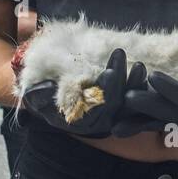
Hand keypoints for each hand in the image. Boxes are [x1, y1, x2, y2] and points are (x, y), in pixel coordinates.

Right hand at [20, 49, 148, 137]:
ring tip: (139, 63)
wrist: (50, 96)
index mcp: (79, 122)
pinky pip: (134, 100)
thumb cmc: (42, 95)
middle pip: (114, 104)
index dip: (104, 91)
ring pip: (128, 104)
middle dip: (119, 79)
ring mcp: (112, 116)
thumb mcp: (34, 95)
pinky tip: (142, 70)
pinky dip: (139, 86)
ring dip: (134, 83)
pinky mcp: (121, 107)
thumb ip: (39, 94)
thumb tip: (48, 88)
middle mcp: (99, 123)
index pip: (96, 108)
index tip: (108, 72)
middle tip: (120, 55)